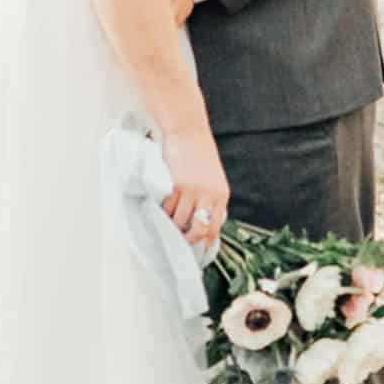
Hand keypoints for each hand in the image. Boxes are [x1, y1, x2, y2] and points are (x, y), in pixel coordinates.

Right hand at [161, 125, 228, 246]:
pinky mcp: (175, 185)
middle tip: (179, 241)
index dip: (205, 243)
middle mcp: (209, 195)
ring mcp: (192, 190)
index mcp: (221, 195)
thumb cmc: (200, 155)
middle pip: (199, 230)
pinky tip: (161, 208)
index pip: (216, 228)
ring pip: (179, 221)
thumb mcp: (213, 178)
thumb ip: (211, 199)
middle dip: (187, 240)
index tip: (198, 252)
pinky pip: (167, 208)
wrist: (188, 131)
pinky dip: (162, 212)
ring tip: (167, 223)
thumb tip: (203, 225)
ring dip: (171, 226)